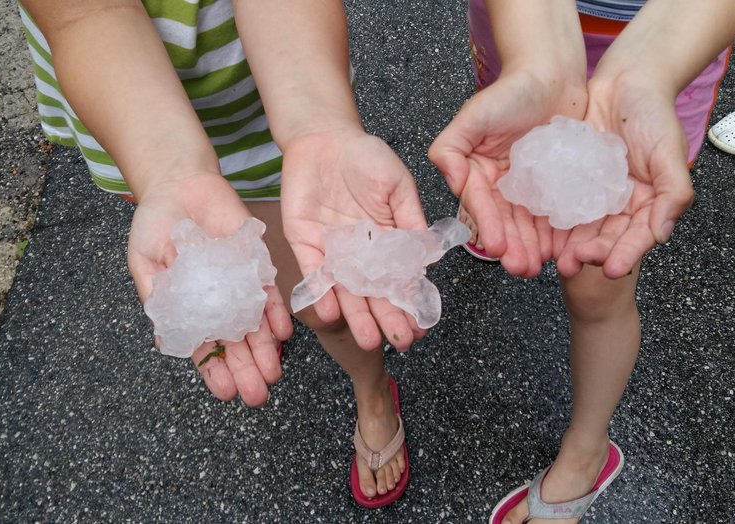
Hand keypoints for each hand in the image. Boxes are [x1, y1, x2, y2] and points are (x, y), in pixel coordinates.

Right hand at [127, 172, 292, 405]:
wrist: (179, 184)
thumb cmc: (155, 225)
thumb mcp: (146, 264)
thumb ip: (158, 300)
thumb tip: (167, 342)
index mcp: (190, 309)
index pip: (205, 349)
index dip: (214, 372)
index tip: (225, 394)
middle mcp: (219, 303)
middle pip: (236, 345)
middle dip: (246, 371)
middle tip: (257, 396)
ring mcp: (239, 285)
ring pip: (257, 326)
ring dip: (265, 352)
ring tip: (272, 375)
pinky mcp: (257, 264)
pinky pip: (270, 293)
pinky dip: (277, 314)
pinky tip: (282, 335)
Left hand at [280, 129, 428, 350]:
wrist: (323, 138)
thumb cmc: (365, 156)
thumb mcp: (397, 185)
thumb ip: (411, 219)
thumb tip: (430, 256)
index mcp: (387, 241)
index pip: (400, 279)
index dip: (410, 302)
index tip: (421, 326)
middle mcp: (360, 253)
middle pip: (374, 293)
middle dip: (387, 318)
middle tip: (399, 343)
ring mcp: (332, 251)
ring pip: (346, 291)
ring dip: (357, 316)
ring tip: (369, 340)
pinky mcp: (305, 243)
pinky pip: (313, 273)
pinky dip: (321, 292)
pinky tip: (332, 312)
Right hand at [429, 70, 586, 276]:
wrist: (553, 76)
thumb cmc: (511, 90)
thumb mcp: (473, 115)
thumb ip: (450, 146)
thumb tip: (446, 176)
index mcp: (477, 173)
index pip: (481, 205)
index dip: (488, 226)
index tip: (496, 247)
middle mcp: (500, 185)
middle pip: (505, 221)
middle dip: (512, 247)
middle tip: (521, 268)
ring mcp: (529, 188)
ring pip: (529, 224)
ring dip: (532, 248)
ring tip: (538, 268)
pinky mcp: (554, 187)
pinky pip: (555, 213)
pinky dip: (557, 234)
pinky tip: (561, 251)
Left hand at [554, 72, 694, 278]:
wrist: (627, 80)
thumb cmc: (655, 114)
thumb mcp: (670, 152)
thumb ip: (672, 193)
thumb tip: (661, 235)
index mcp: (646, 204)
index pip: (635, 237)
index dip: (624, 253)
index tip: (610, 268)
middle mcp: (618, 204)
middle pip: (603, 237)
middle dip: (588, 254)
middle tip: (571, 266)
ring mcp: (591, 193)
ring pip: (577, 225)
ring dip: (565, 244)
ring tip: (552, 257)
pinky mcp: (568, 179)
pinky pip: (557, 201)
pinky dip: (548, 217)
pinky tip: (535, 230)